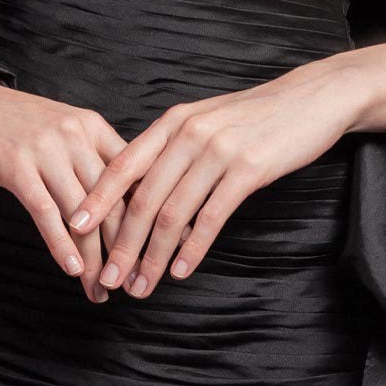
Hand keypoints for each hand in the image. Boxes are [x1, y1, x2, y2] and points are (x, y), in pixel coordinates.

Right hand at [0, 72, 127, 302]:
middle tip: (131, 282)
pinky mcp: (15, 166)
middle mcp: (75, 135)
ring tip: (100, 289)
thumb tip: (123, 197)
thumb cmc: (12, 121)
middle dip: (124, 248)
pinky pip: (46, 212)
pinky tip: (72, 268)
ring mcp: (45, 149)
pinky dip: (61, 244)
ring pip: (82, 214)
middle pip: (112, 201)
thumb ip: (90, 155)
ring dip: (94, 258)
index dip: (148, 217)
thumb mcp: (61, 127)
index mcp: (93, 126)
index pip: (133, 177)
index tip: (156, 251)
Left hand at [64, 51, 374, 298]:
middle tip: (108, 278)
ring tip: (142, 286)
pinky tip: (181, 271)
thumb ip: (172, 149)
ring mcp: (217, 151)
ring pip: (173, 214)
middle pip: (142, 199)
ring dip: (153, 257)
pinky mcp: (248, 170)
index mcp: (172, 122)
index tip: (74, 230)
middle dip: (122, 244)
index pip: (122, 166)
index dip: (96, 201)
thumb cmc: (255, 117)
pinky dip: (192, 249)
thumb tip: (137, 188)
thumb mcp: (205, 121)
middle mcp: (188, 134)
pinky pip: (211, 218)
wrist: (311, 99)